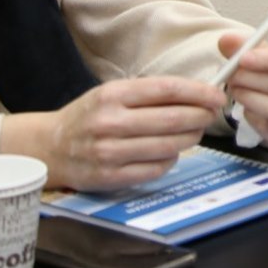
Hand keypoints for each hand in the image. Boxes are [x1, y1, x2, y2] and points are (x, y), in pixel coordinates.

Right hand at [1, 75, 223, 191]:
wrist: (50, 147)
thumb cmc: (89, 116)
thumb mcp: (112, 94)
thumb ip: (149, 94)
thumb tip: (196, 94)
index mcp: (113, 95)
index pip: (167, 90)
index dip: (198, 92)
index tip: (217, 95)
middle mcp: (110, 123)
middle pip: (172, 120)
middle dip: (200, 117)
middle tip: (211, 115)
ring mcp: (109, 152)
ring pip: (168, 146)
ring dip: (189, 139)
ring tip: (194, 132)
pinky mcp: (110, 177)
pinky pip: (155, 169)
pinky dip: (170, 160)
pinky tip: (169, 152)